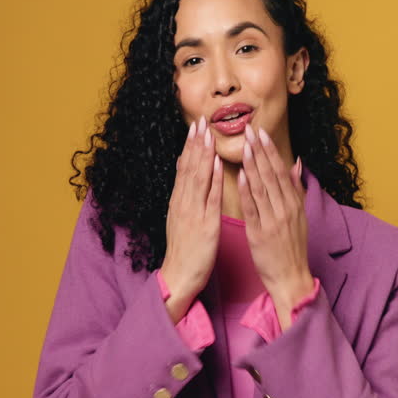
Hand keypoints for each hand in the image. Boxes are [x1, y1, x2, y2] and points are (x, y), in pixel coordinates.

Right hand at [160, 116, 222, 322]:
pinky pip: (210, 198)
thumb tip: (184, 174)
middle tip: (200, 120)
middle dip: (195, 143)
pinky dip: (214, 179)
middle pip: (189, 168)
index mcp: (179, 202)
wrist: (179, 276)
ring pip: (198, 178)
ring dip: (203, 155)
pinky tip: (218, 164)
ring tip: (207, 134)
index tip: (195, 126)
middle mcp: (184, 203)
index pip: (184, 168)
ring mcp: (193, 213)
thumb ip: (183, 196)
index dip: (190, 146)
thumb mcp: (179, 219)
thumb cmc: (184, 251)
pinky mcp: (205, 224)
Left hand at [238, 123, 312, 325]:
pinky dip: (248, 192)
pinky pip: (253, 209)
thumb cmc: (291, 247)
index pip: (280, 171)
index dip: (270, 151)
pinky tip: (241, 176)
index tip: (261, 133)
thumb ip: (295, 189)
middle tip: (249, 130)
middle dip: (260, 151)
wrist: (291, 277)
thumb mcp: (299, 216)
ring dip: (253, 165)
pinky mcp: (260, 234)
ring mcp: (273, 221)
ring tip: (244, 146)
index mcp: (293, 204)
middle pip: (271, 175)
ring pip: (262, 188)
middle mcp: (285, 209)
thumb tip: (296, 164)